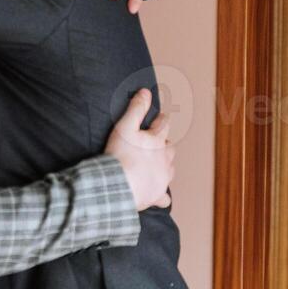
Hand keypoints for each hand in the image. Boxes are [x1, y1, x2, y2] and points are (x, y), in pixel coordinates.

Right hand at [104, 88, 173, 209]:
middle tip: (156, 144)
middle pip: (170, 148)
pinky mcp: (156, 195)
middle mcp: (165, 160)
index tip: (161, 118)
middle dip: (165, 145)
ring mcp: (162, 179)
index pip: (164, 125)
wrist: (117, 185)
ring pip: (170, 169)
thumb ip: (136, 108)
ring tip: (157, 166)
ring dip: (165, 166)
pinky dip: (162, 195)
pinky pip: (164, 197)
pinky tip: (158, 196)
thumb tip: (145, 91)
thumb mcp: (125, 126)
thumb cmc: (120, 156)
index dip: (162, 120)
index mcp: (158, 141)